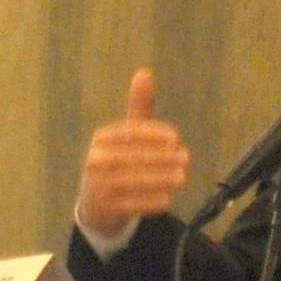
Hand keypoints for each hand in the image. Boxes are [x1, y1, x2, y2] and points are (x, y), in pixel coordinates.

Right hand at [77, 67, 190, 237]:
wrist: (96, 206)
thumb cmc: (117, 164)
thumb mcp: (126, 136)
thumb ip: (138, 108)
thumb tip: (144, 73)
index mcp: (101, 139)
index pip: (130, 133)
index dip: (154, 135)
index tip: (176, 139)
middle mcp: (95, 160)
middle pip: (132, 157)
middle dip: (161, 158)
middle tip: (186, 158)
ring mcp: (97, 186)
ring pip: (132, 180)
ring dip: (160, 179)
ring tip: (181, 177)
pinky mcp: (104, 208)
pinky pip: (130, 204)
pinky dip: (149, 202)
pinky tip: (167, 200)